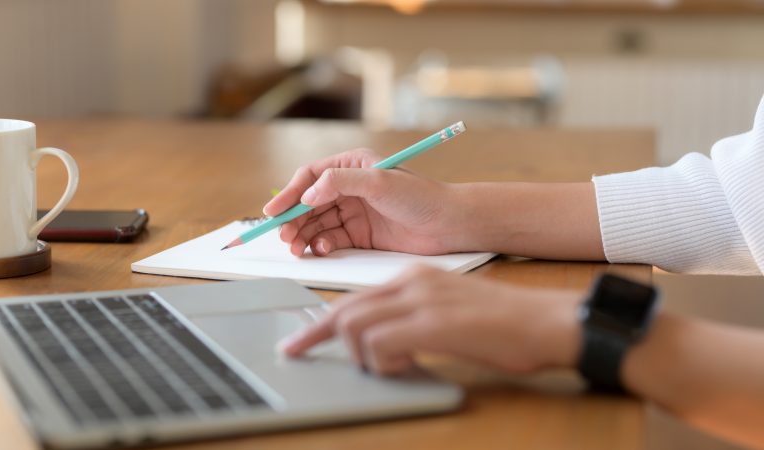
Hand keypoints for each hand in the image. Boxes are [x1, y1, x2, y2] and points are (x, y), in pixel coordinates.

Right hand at [263, 148, 465, 256]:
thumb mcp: (379, 182)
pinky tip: (321, 250)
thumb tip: (308, 194)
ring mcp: (354, 212)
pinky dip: (321, 246)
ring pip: (316, 223)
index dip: (288, 194)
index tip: (273, 212)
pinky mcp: (360, 235)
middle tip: (283, 237)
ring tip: (296, 248)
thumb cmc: (421, 197)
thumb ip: (341, 182)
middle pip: (309, 203)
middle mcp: (350, 188)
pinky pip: (331, 240)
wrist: (449, 225)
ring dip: (303, 235)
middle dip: (293, 219)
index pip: (310, 177)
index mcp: (352, 166)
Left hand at [278, 265, 581, 375]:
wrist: (544, 321)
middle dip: (314, 333)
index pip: (354, 296)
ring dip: (360, 354)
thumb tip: (378, 341)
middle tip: (295, 353)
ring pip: (354, 324)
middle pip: (344, 308)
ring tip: (388, 365)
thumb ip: (411, 317)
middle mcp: (411, 281)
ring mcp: (421, 300)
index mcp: (413, 276)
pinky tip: (405, 364)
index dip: (322, 319)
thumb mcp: (446, 310)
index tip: (302, 337)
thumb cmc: (501, 323)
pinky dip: (381, 361)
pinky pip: (379, 342)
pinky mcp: (432, 323)